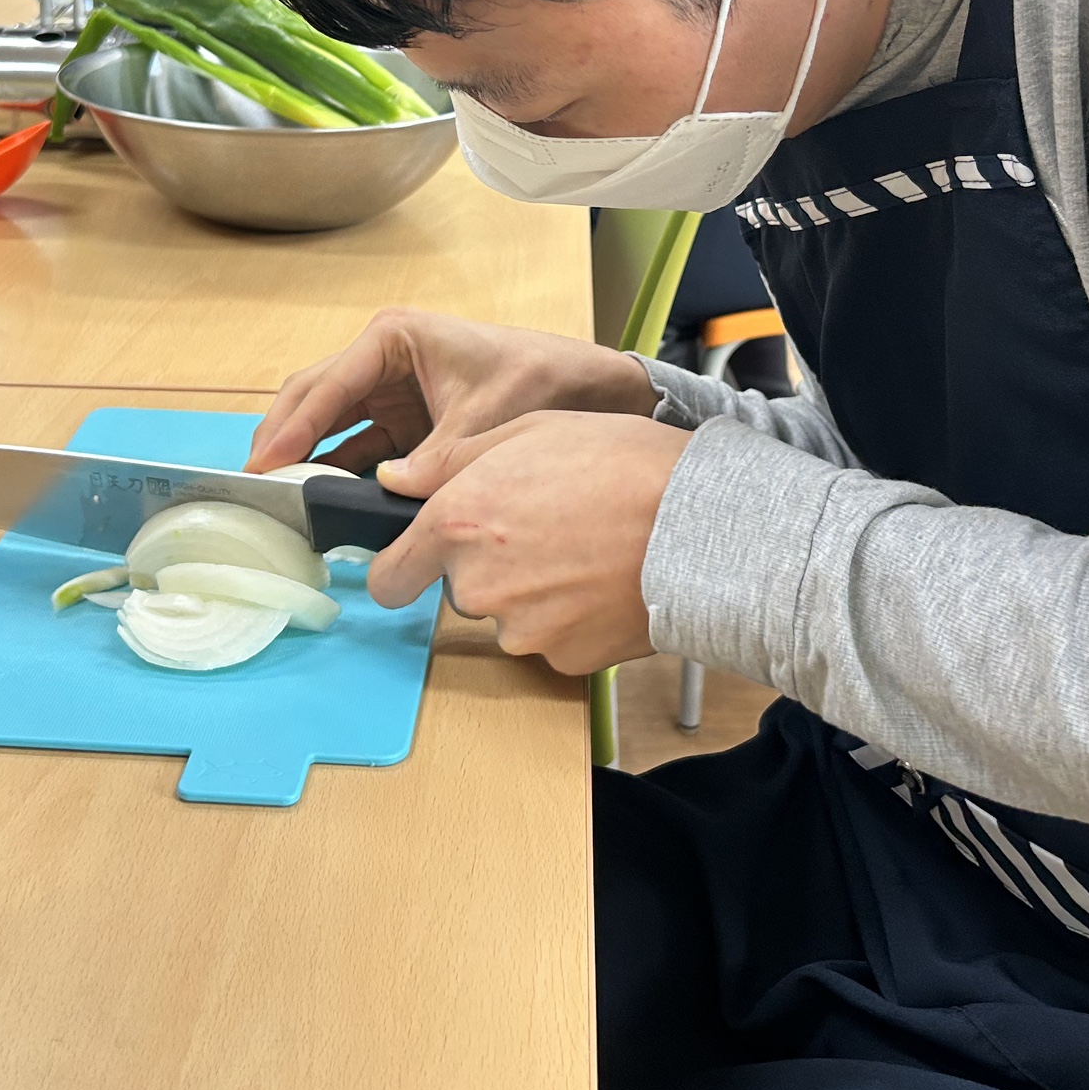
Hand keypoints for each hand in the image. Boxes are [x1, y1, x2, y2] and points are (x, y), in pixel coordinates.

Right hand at [246, 307, 656, 488]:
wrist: (585, 389)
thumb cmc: (539, 379)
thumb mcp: (484, 416)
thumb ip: (436, 455)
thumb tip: (388, 489)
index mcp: (394, 339)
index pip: (327, 384)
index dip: (293, 426)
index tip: (267, 464)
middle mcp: (381, 360)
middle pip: (313, 399)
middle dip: (281, 439)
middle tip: (255, 487)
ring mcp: (387, 392)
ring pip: (326, 425)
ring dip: (302, 459)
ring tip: (277, 502)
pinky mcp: (400, 424)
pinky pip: (355, 448)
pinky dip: (336, 473)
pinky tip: (321, 507)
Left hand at [366, 410, 692, 674]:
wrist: (699, 522)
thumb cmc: (620, 463)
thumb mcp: (530, 430)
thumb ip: (449, 461)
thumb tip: (395, 481)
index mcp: (457, 524)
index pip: (389, 579)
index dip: (403, 568)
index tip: (419, 562)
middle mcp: (477, 585)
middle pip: (460, 590)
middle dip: (489, 567)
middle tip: (545, 528)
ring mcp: (520, 630)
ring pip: (509, 617)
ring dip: (533, 594)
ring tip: (585, 550)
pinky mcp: (563, 659)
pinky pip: (551, 641)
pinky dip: (570, 619)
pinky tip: (603, 582)